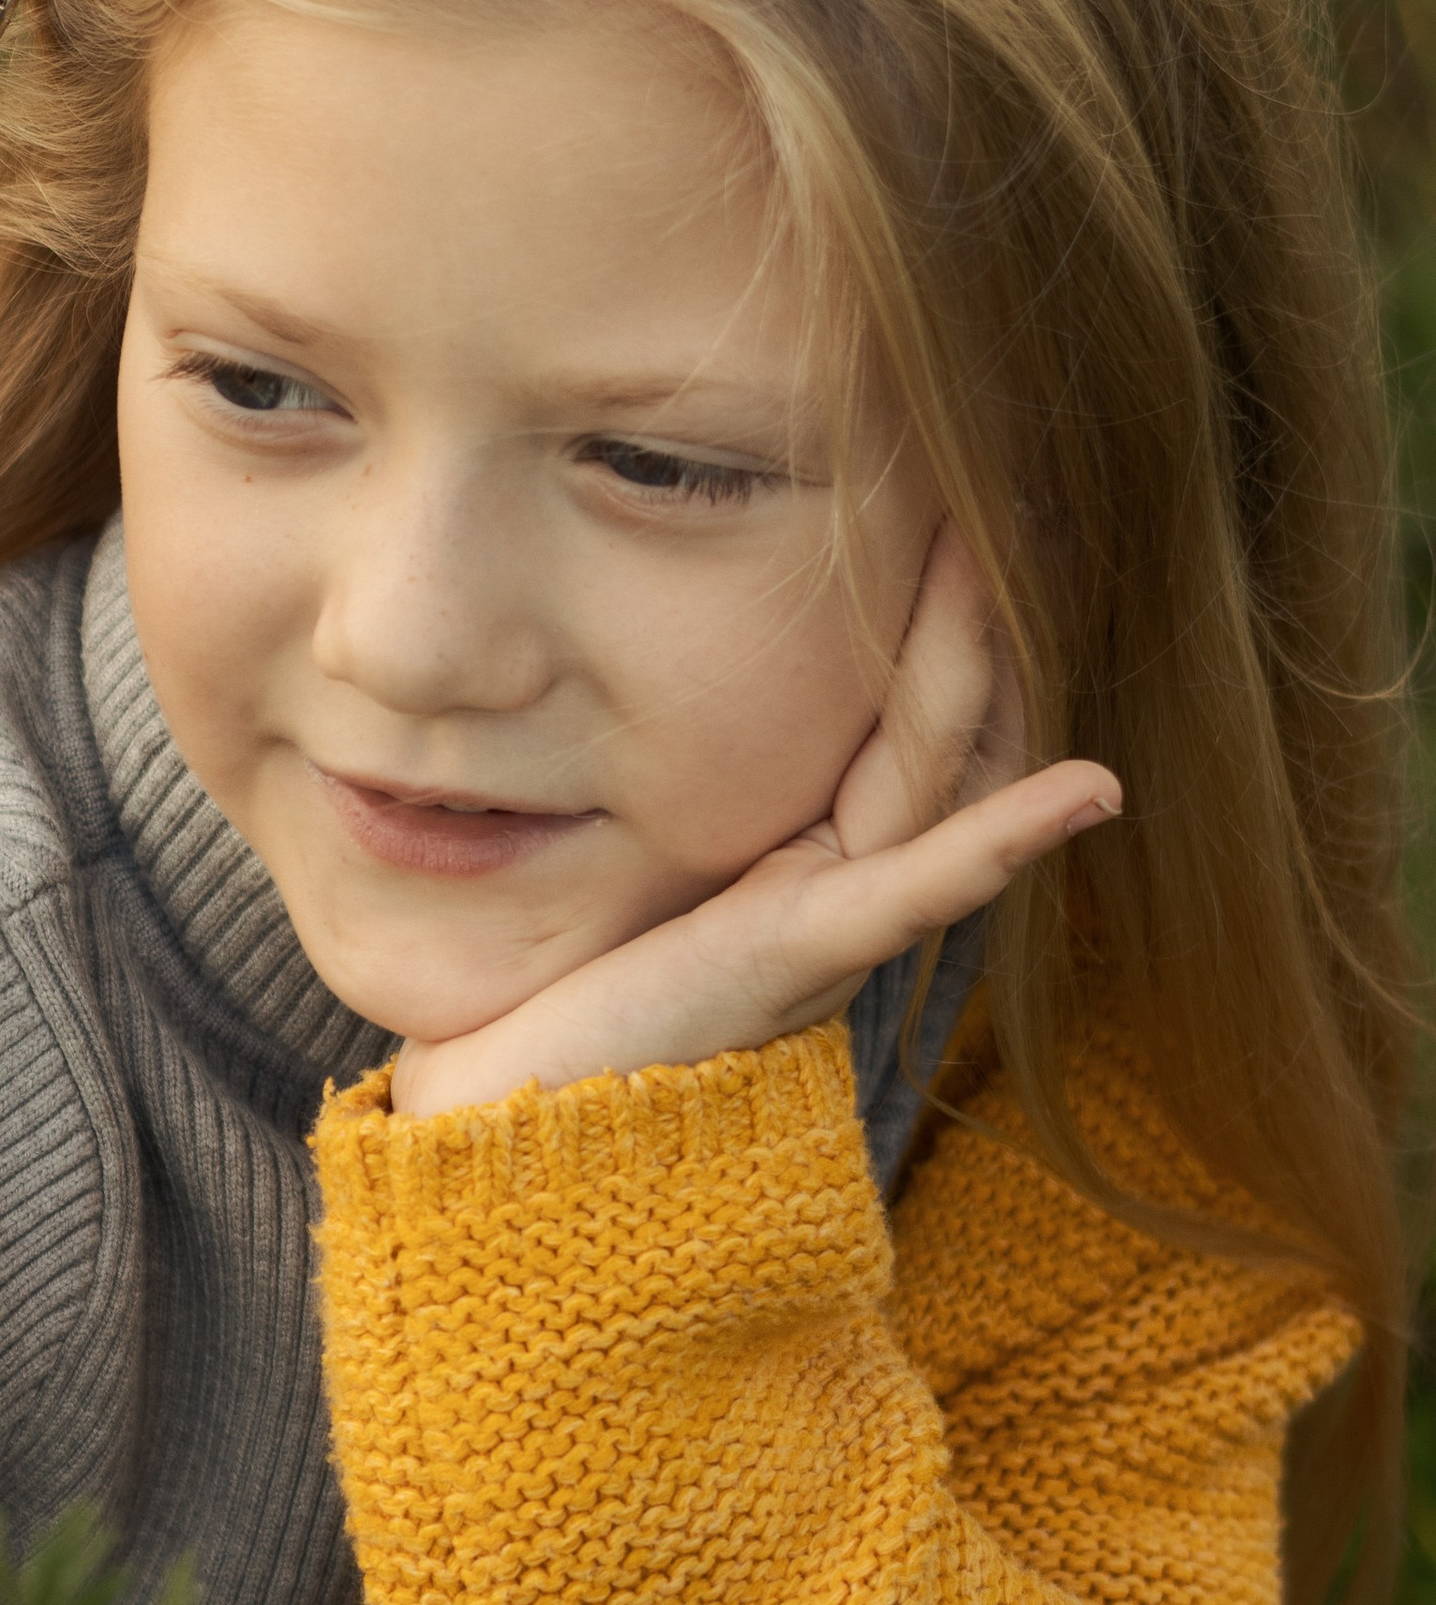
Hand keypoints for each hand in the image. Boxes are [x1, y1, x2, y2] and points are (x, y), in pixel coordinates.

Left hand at [387, 528, 1117, 1121]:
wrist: (521, 1126)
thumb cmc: (560, 995)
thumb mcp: (626, 860)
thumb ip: (661, 787)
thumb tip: (619, 681)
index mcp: (804, 848)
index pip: (902, 713)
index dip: (936, 609)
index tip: (951, 490)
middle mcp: (839, 880)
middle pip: (936, 725)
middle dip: (971, 605)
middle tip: (1011, 479)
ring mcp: (830, 920)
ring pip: (933, 773)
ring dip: (978, 665)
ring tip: (1016, 557)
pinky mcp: (795, 957)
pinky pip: (917, 885)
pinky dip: (1002, 836)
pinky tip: (1084, 791)